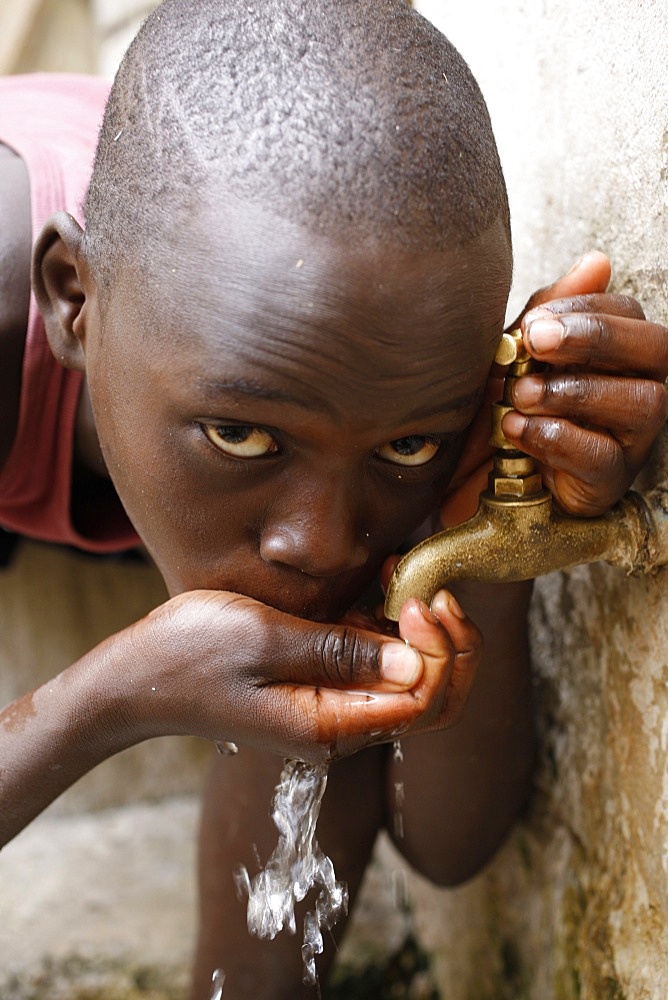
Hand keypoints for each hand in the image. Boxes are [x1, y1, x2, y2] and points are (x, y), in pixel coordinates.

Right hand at [124, 588, 480, 761]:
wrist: (136, 676)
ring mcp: (330, 710)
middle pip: (429, 700)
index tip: (418, 599)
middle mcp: (339, 728)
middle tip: (432, 591)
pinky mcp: (319, 688)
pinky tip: (380, 590)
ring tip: (403, 578)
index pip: (424, 703)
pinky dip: (391, 630)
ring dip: (421, 633)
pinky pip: (376, 668)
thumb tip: (415, 664)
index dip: (439, 652)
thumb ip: (341, 653)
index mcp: (329, 728)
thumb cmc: (189, 654)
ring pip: (409, 682)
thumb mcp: (266, 640)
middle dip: (446, 647)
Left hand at [441, 251, 667, 522]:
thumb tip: (598, 261)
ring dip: (575, 392)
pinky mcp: (610, 480)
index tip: (533, 321)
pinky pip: (604, 456)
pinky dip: (558, 438)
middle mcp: (641, 388)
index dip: (584, 309)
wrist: (475, 473)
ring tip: (521, 393)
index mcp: (620, 352)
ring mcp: (632, 438)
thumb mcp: (519, 353)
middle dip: (596, 338)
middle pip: (656, 348)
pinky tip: (518, 428)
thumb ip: (552, 311)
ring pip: (643, 402)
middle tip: (537, 341)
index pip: (628, 312)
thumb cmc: (506, 405)